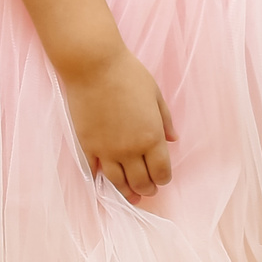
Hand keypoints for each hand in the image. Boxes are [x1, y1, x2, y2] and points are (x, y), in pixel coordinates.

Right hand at [60, 49, 175, 202]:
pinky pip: (94, 171)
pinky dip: (100, 180)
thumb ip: (165, 119)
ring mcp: (106, 149)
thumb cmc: (128, 74)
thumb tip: (174, 140)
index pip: (161, 171)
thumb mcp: (155, 94)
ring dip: (126, 192)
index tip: (162, 179)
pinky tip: (104, 182)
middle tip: (149, 190)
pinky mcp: (87, 145)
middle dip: (147, 189)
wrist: (94, 66)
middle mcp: (130, 149)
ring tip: (131, 196)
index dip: (163, 179)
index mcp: (152, 137)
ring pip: (118, 182)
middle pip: (140, 181)